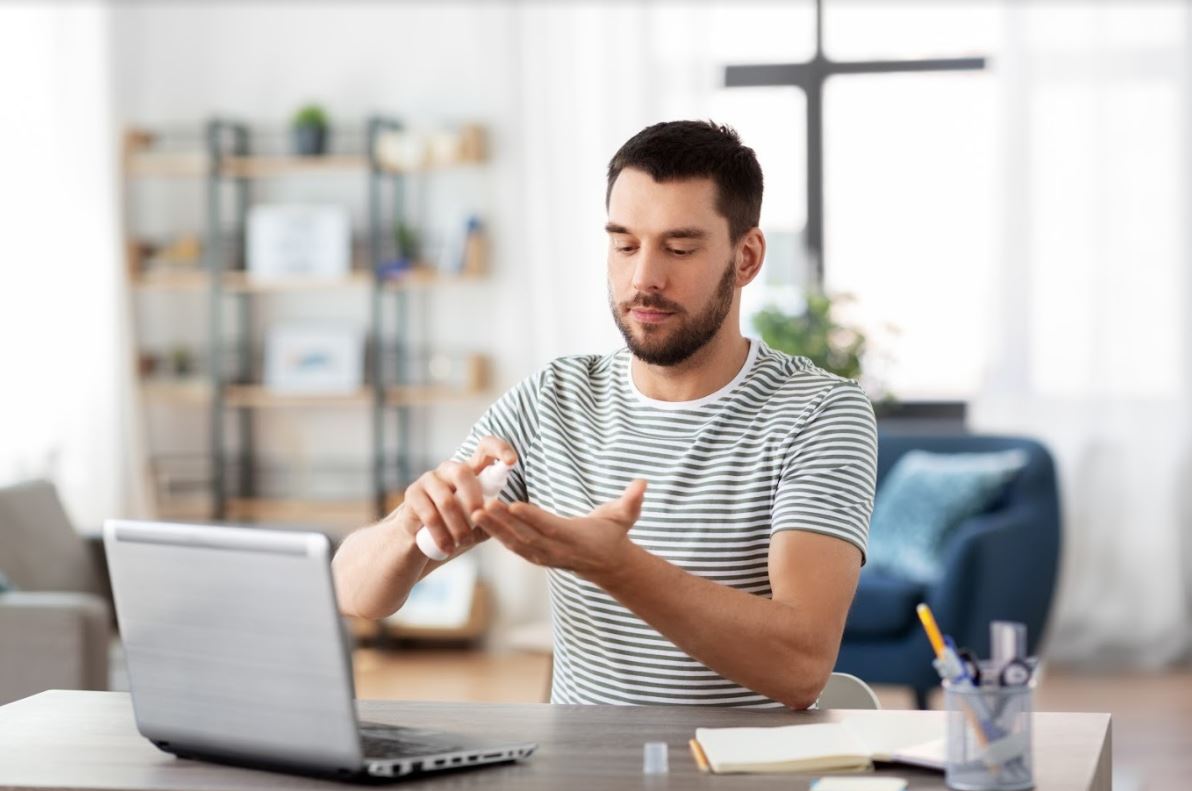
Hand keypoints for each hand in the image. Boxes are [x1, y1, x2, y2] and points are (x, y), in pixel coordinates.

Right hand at [393, 436, 517, 557]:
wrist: (421, 540)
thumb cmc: (457, 526)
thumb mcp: (480, 521)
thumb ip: (494, 514)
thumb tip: (510, 513)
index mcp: (470, 470)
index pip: (485, 448)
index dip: (499, 448)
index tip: (511, 462)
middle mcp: (449, 469)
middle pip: (462, 473)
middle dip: (474, 499)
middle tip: (478, 520)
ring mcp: (428, 479)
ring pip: (446, 500)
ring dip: (458, 526)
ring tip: (464, 542)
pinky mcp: (412, 494)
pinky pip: (429, 515)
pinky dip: (442, 535)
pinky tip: (448, 548)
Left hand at [471, 479, 647, 582]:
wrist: (609, 565)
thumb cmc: (613, 535)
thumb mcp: (625, 517)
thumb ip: (632, 500)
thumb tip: (643, 483)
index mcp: (574, 537)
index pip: (549, 527)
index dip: (531, 517)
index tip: (513, 505)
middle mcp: (556, 550)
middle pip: (525, 536)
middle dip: (502, 523)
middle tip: (481, 506)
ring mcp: (544, 556)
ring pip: (514, 544)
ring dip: (492, 530)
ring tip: (473, 513)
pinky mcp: (536, 557)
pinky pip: (513, 547)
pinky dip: (495, 536)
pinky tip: (480, 524)